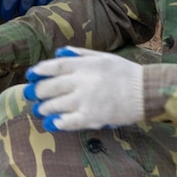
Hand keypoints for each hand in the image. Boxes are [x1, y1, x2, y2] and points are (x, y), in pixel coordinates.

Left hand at [24, 47, 144, 131]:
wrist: (146, 91)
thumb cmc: (125, 73)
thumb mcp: (103, 56)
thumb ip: (80, 54)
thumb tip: (59, 52)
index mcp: (84, 65)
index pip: (54, 66)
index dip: (39, 71)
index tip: (30, 75)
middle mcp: (82, 81)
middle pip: (51, 87)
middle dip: (37, 92)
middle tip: (31, 95)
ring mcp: (86, 100)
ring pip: (56, 105)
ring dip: (44, 108)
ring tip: (39, 110)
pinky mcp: (93, 117)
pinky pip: (69, 121)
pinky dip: (58, 123)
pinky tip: (52, 123)